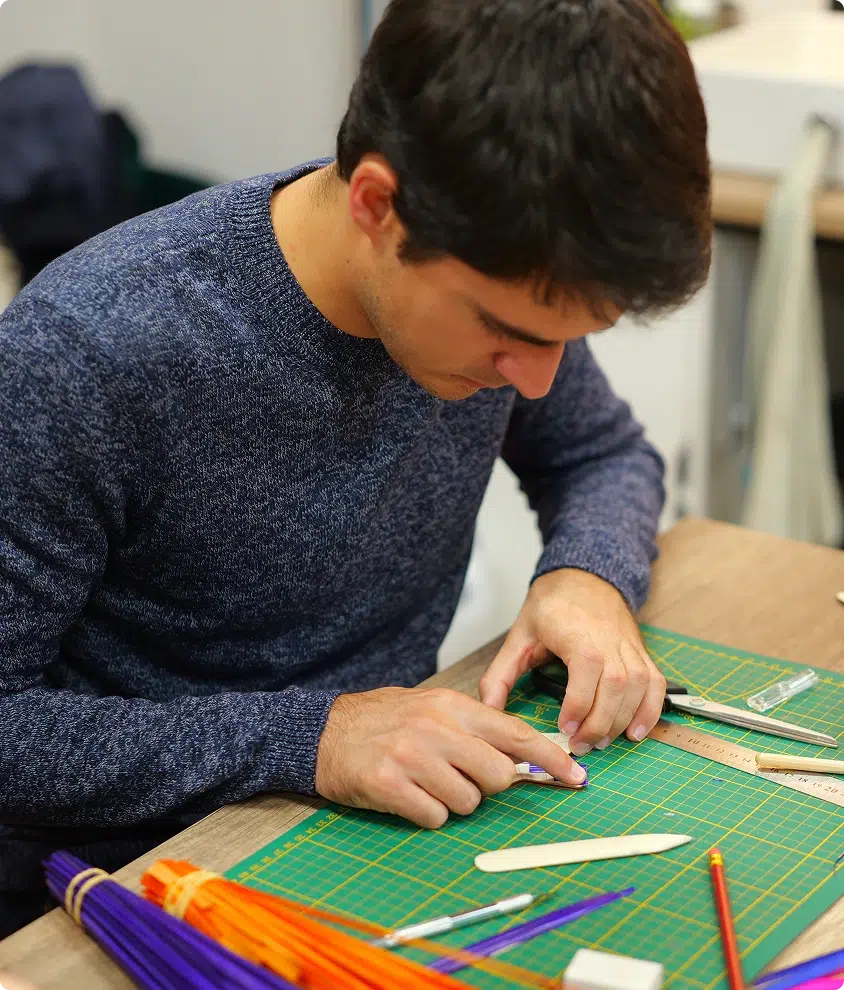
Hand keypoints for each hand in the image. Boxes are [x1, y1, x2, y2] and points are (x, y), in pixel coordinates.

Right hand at [314, 685, 586, 827]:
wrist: (323, 732)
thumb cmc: (384, 722)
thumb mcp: (431, 708)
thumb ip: (474, 728)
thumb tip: (524, 756)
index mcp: (451, 706)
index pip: (514, 733)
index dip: (550, 758)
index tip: (575, 776)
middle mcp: (435, 728)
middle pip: (498, 775)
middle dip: (488, 786)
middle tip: (460, 776)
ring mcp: (411, 756)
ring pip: (468, 801)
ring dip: (454, 801)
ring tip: (426, 782)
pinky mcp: (389, 785)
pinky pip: (435, 816)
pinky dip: (428, 813)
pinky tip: (408, 795)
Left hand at [479, 568, 665, 756]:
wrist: (583, 578)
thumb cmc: (551, 607)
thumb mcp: (519, 636)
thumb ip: (500, 674)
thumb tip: (488, 708)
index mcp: (576, 633)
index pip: (587, 669)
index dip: (579, 703)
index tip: (565, 726)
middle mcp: (608, 640)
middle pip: (616, 685)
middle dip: (600, 722)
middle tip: (580, 744)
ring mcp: (628, 647)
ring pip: (638, 686)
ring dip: (623, 720)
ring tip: (601, 741)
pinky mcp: (640, 653)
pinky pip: (655, 683)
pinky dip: (651, 710)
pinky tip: (635, 732)